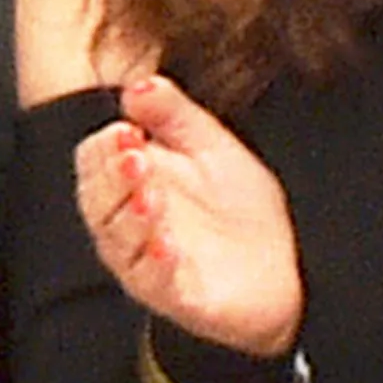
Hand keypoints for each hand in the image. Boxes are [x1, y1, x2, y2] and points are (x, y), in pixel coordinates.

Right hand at [75, 72, 302, 356]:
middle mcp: (131, 223)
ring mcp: (149, 262)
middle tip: (134, 154)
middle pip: (97, 201)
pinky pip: (153, 283)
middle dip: (112, 176)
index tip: (127, 128)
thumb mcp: (211, 145)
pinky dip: (155, 263)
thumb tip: (138, 85)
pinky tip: (165, 244)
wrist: (288, 267)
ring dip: (129, 216)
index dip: (104, 145)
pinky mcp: (176, 296)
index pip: (95, 161)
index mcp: (132, 182)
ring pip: (117, 242)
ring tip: (149, 195)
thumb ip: (173, 113)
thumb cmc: (238, 209)